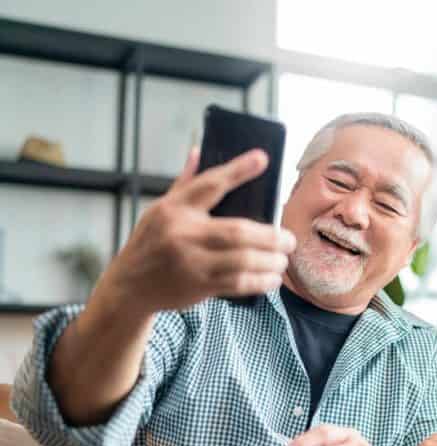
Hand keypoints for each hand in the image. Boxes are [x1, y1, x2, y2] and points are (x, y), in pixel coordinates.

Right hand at [96, 146, 295, 316]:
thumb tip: (199, 150)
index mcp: (174, 209)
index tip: (262, 158)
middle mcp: (182, 233)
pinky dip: (260, 281)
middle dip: (272, 236)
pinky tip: (272, 279)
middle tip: (290, 239)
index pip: (210, 183)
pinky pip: (238, 283)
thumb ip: (185, 184)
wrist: (129, 286)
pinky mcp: (198, 286)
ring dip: (271, 261)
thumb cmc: (151, 242)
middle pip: (238, 231)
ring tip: (283, 260)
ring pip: (243, 260)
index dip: (238, 170)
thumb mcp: (160, 210)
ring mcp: (191, 262)